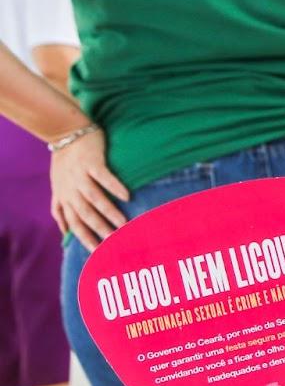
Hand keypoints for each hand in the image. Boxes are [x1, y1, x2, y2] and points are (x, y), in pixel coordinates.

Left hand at [49, 127, 129, 249]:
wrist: (65, 133)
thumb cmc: (64, 162)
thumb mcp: (57, 187)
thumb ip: (59, 209)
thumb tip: (63, 231)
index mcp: (64, 197)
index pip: (74, 223)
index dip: (85, 238)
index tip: (99, 251)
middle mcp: (71, 189)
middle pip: (85, 214)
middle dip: (100, 229)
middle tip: (115, 241)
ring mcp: (80, 175)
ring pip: (94, 198)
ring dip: (109, 212)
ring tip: (124, 223)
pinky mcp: (91, 162)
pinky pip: (103, 177)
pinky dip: (114, 187)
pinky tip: (126, 196)